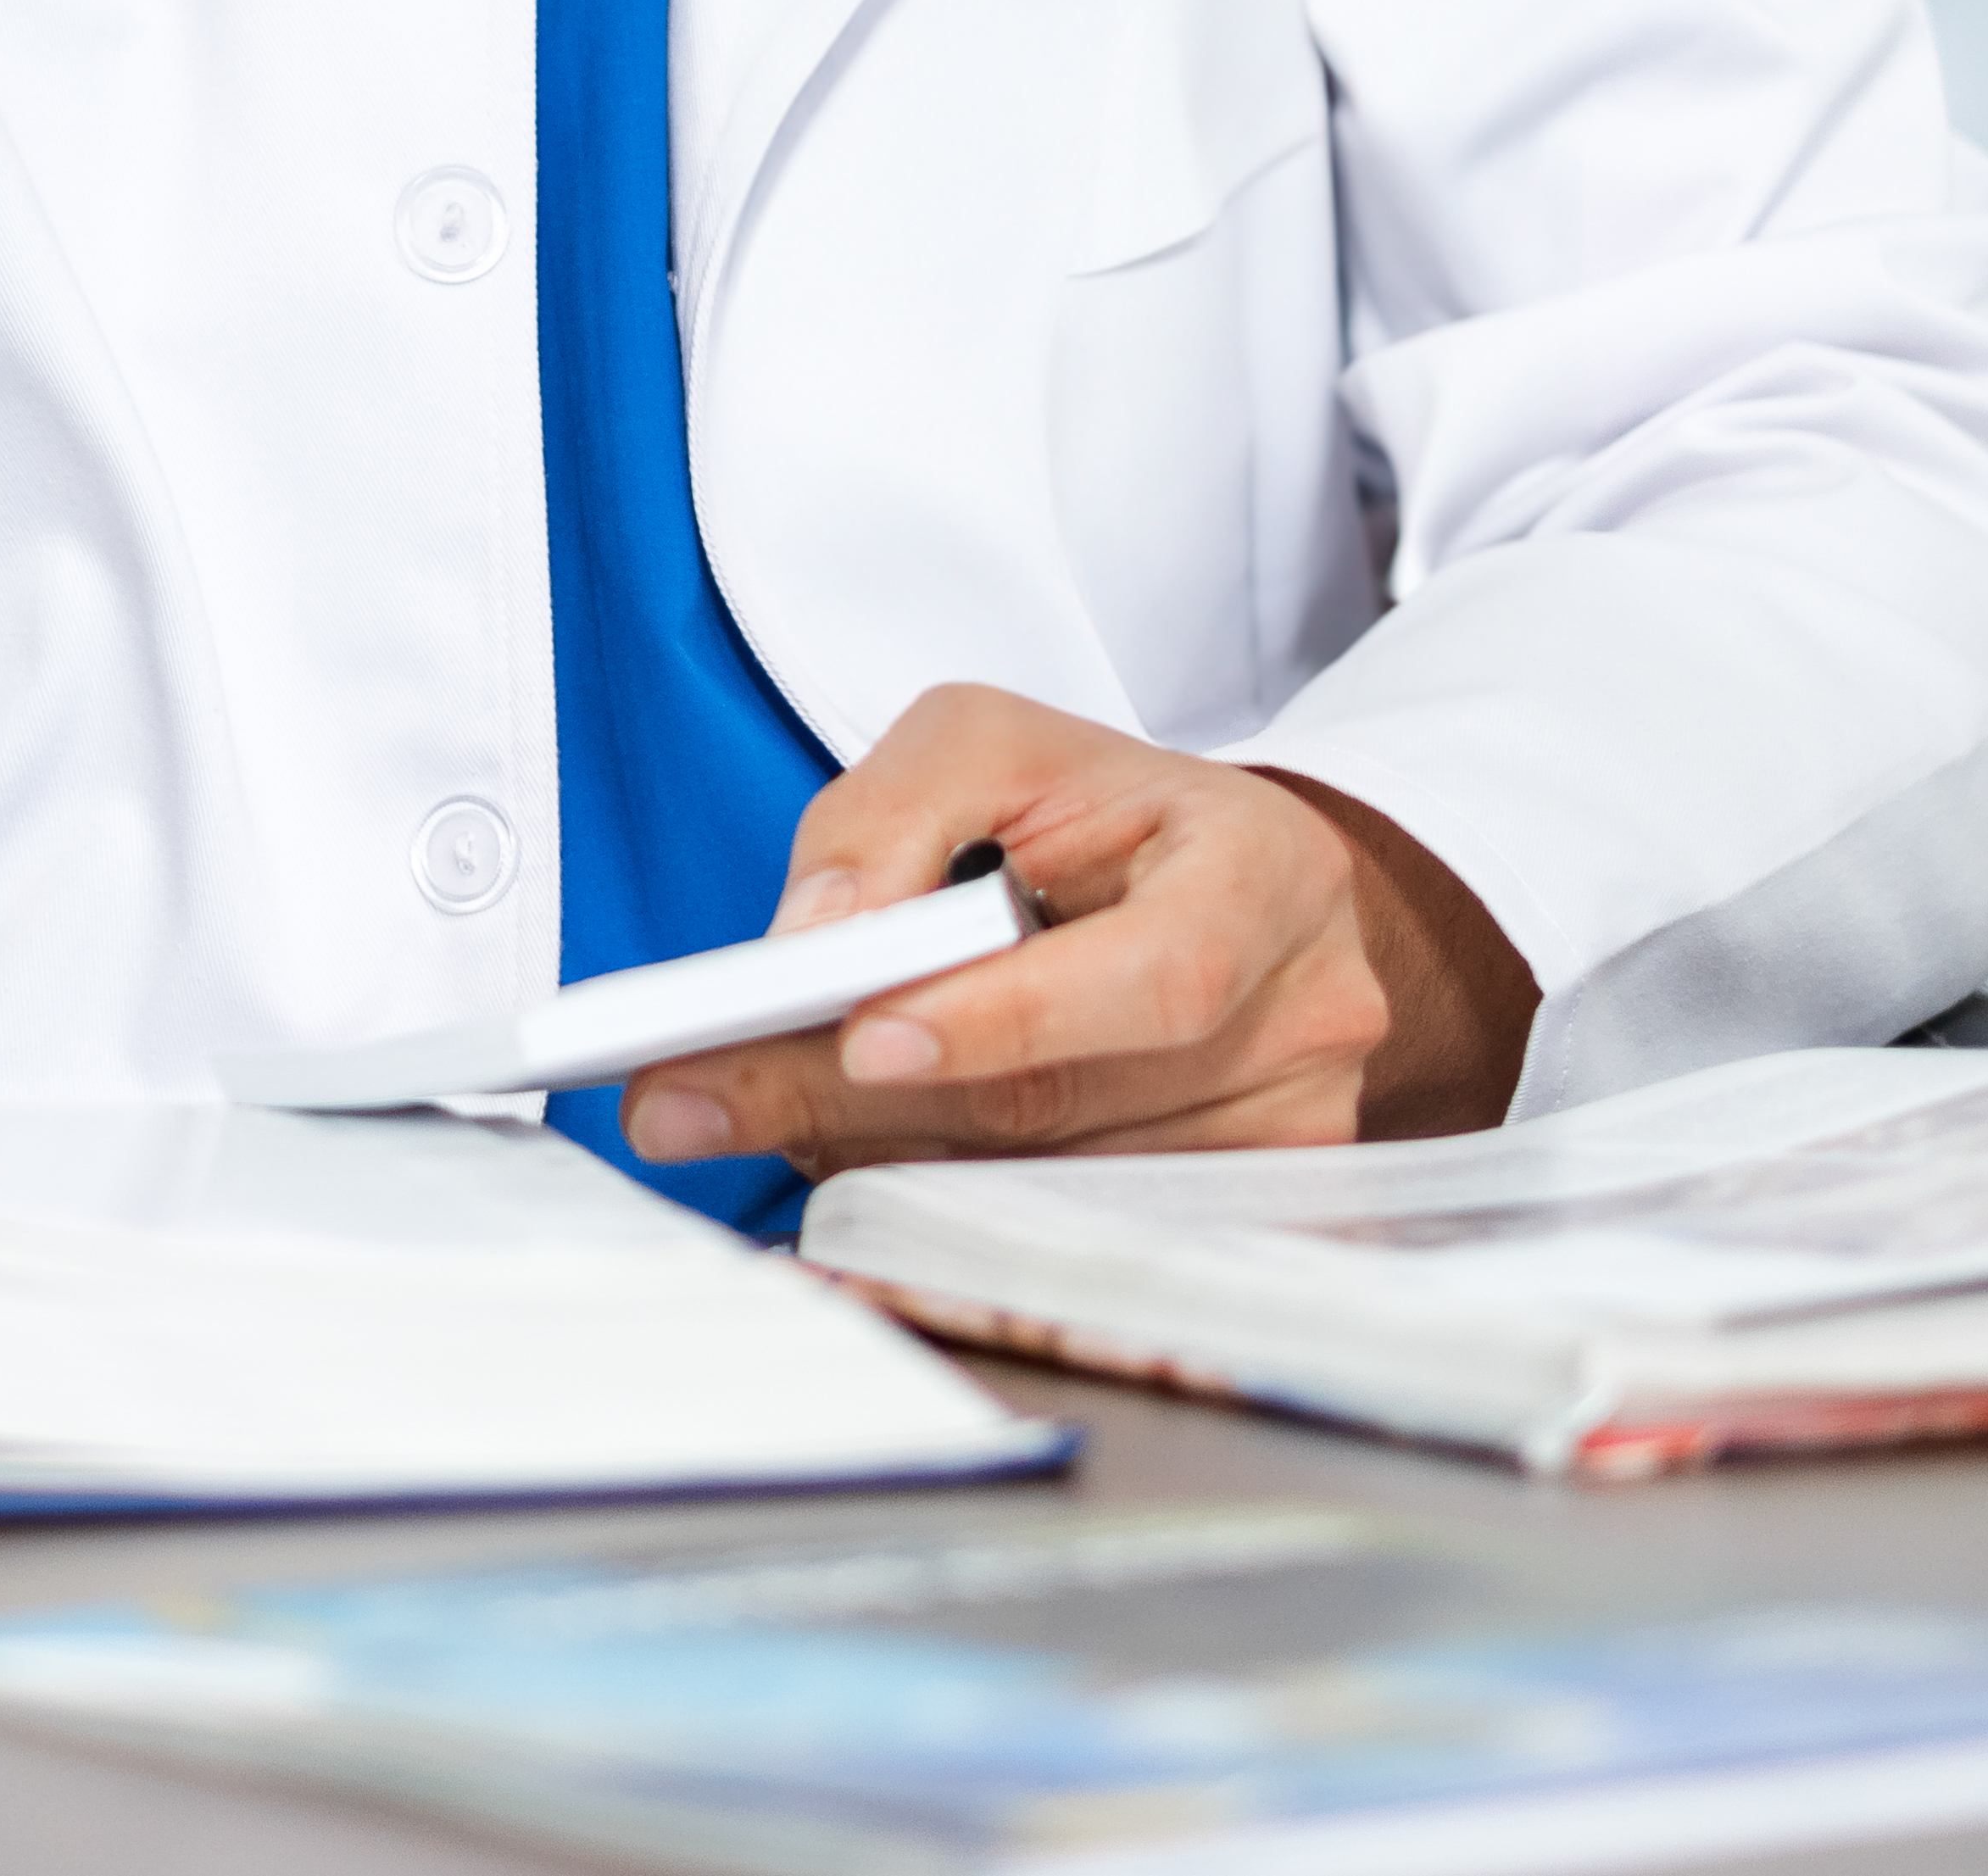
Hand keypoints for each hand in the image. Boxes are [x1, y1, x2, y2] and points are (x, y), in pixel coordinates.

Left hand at [622, 686, 1532, 1174]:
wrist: (1239, 896)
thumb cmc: (1110, 818)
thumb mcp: (992, 749)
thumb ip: (890, 817)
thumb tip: (812, 941)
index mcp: (1263, 876)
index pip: (1153, 975)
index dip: (1007, 1018)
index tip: (861, 1039)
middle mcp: (1298, 1018)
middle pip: (1065, 1100)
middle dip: (852, 1102)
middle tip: (689, 1099)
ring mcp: (1281, 1135)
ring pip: (1037, 1185)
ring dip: (875, 1156)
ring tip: (749, 1110)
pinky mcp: (1237, 1216)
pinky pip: (1053, 1237)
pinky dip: (928, 1206)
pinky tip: (842, 1173)